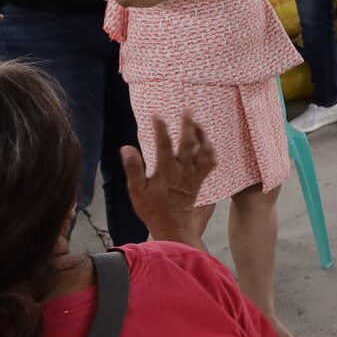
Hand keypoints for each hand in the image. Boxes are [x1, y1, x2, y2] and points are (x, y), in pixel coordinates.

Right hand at [120, 116, 215, 243]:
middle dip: (188, 125)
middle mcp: (183, 171)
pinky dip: (210, 151)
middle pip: (189, 144)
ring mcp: (194, 175)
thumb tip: (126, 148)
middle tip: (187, 110)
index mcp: (166, 171)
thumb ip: (133, 169)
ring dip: (202, 136)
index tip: (156, 115)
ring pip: (204, 151)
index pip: (164, 144)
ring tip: (198, 123)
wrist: (172, 225)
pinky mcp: (200, 179)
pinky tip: (206, 142)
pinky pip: (210, 163)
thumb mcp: (136, 191)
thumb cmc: (152, 209)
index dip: (160, 129)